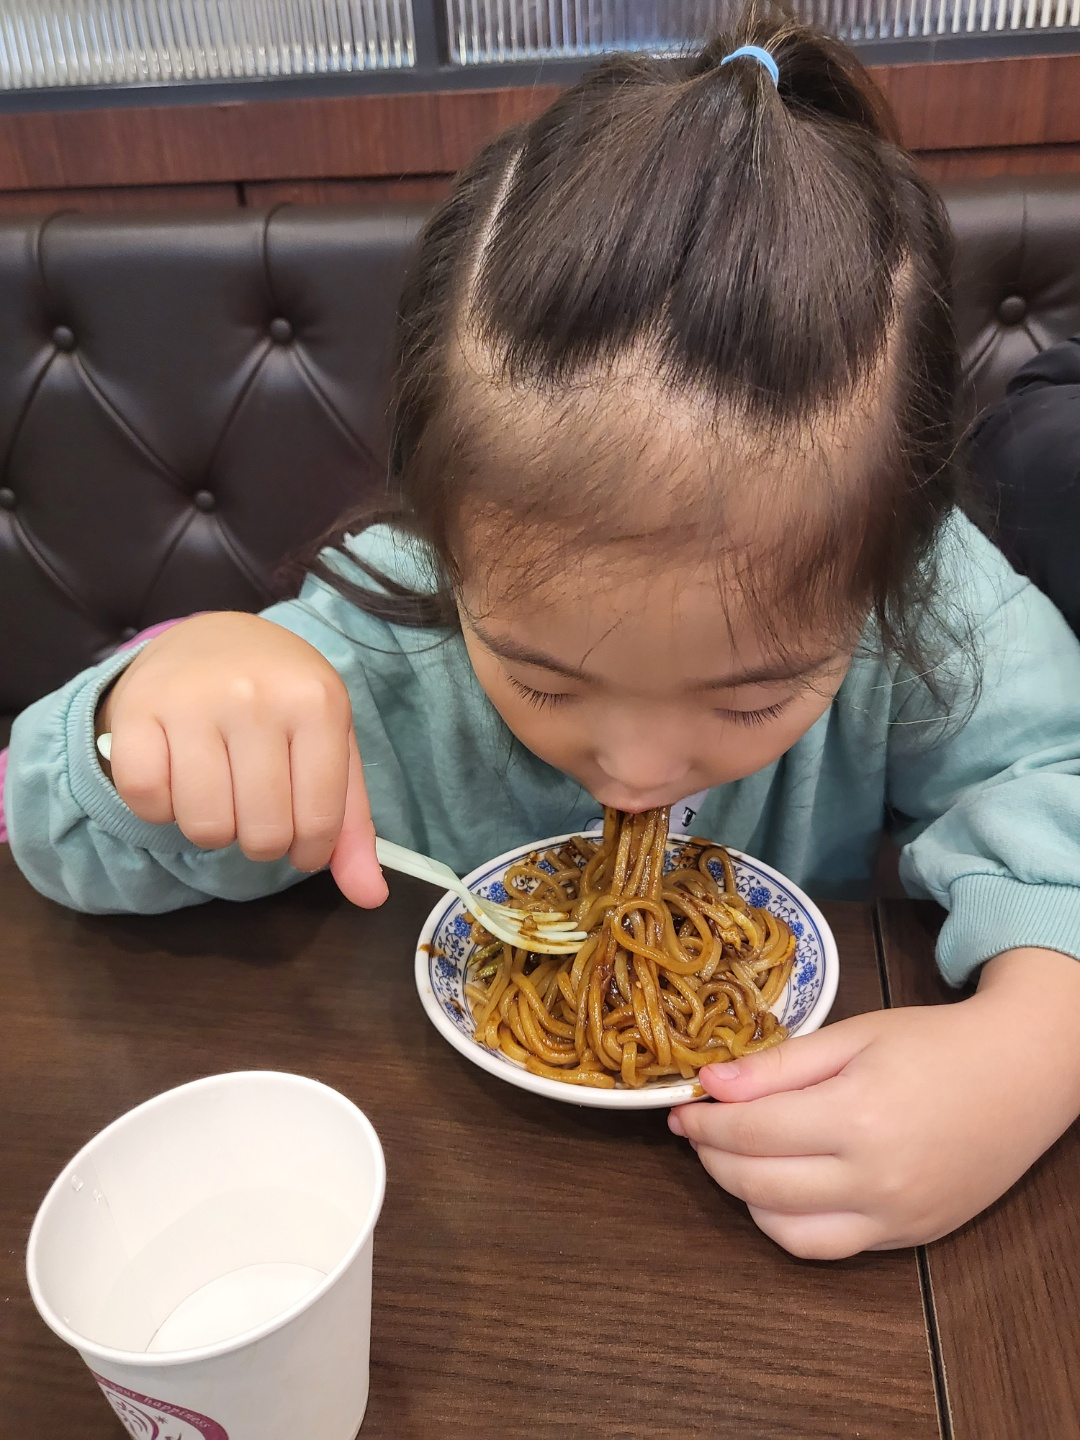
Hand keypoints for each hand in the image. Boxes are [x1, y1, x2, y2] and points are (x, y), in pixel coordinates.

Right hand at [98, 612, 387, 906]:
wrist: (216, 638)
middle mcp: (256, 696)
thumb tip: (369, 897)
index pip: (318, 822)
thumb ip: (352, 826)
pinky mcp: (137, 708)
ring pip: (204, 826)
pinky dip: (160, 809)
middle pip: (261, 834)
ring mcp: (193, 699)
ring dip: (213, 829)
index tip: (303, 840)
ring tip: (222, 794)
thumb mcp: (332, 748)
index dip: (310, 851)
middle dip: (262, 842)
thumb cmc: (284, 704)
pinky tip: (179, 781)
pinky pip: (146, 799)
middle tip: (258, 811)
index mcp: (317, 702)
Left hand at [668, 947, 1079, 1258]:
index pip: (752, 1132)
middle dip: (712, 1157)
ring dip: (742, 1197)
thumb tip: (711, 1084)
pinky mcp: (908, 1236)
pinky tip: (776, 1188)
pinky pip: (827, 1248)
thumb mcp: (853, 1035)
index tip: (683, 1108)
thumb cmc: (935, 1043)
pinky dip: (787, 1225)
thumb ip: (778, 1066)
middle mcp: (874, 1178)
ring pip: (785, 1230)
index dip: (706, 1123)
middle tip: (697, 1130)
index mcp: (857, 1116)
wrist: (1020, 1074)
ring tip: (731, 1157)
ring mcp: (893, 1216)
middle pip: (758, 1184)